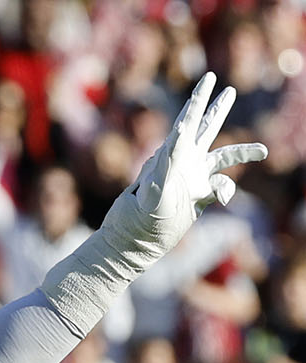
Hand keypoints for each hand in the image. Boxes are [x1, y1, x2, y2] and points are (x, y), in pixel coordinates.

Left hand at [106, 73, 266, 256]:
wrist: (135, 244)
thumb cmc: (136, 219)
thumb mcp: (150, 194)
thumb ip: (165, 169)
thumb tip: (179, 145)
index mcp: (169, 155)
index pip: (186, 122)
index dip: (197, 101)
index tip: (206, 82)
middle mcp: (183, 163)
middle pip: (204, 128)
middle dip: (214, 107)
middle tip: (222, 85)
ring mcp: (193, 178)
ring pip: (223, 157)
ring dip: (243, 152)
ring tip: (264, 151)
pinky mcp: (199, 196)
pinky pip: (221, 187)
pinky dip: (227, 189)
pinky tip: (224, 197)